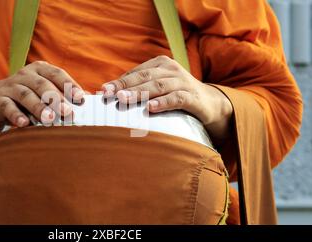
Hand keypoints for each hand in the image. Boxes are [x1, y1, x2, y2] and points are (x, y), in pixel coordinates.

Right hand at [0, 61, 84, 126]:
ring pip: (26, 95)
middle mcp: (24, 75)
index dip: (69, 85)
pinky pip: (7, 107)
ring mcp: (9, 87)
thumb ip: (63, 94)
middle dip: (57, 99)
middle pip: (42, 85)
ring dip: (39, 107)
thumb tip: (87, 97)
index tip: (81, 98)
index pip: (56, 74)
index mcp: (39, 69)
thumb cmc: (26, 99)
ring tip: (49, 119)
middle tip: (68, 113)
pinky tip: (24, 124)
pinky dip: (15, 115)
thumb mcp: (43, 94)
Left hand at [102, 55, 232, 140]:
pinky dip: (163, 102)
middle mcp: (171, 69)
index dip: (119, 81)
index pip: (136, 72)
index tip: (103, 91)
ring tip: (124, 99)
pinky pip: (176, 98)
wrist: (208, 103)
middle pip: (144, 77)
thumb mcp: (157, 87)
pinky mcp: (192, 97)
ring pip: (158, 86)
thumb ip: (138, 87)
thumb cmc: (175, 94)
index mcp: (160, 64)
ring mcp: (183, 82)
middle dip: (125, 85)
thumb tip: (111, 94)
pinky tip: (150, 107)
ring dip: (140, 93)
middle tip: (109, 94)